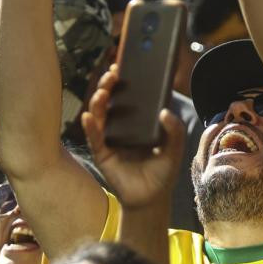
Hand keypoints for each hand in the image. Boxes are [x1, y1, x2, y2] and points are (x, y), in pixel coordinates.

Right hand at [81, 63, 185, 210]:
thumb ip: (174, 131)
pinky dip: (89, 126)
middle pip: (111, 100)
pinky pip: (94, 137)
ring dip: (98, 101)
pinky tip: (88, 117)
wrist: (152, 199)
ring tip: (103, 91)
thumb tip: (166, 111)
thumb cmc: (162, 172)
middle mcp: (121, 127)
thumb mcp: (174, 150)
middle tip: (114, 72)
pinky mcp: (102, 153)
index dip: (125, 81)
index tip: (124, 65)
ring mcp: (110, 139)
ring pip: (99, 114)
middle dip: (109, 84)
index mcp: (138, 122)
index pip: (129, 96)